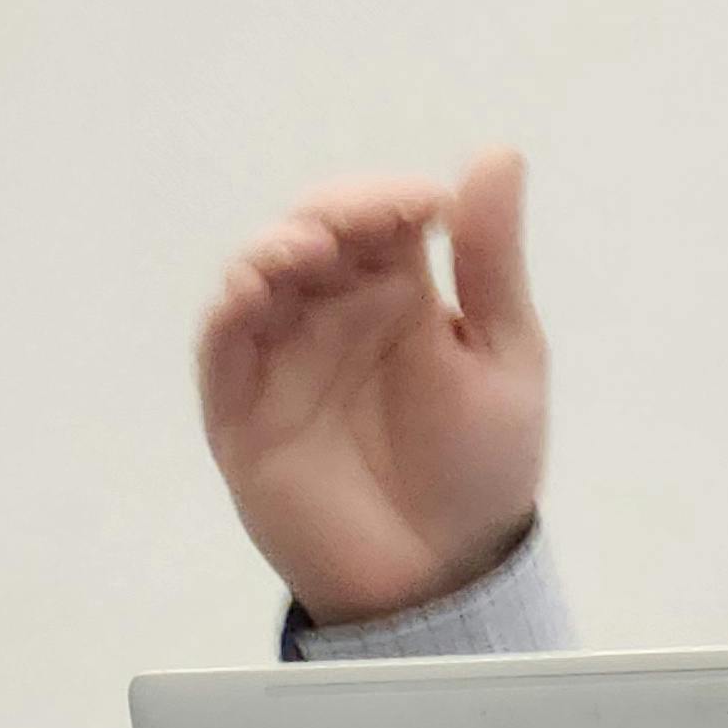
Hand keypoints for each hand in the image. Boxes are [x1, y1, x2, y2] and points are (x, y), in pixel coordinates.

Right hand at [195, 146, 548, 624]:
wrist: (443, 572)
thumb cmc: (480, 465)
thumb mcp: (505, 355)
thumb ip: (492, 261)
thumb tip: (497, 155)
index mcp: (398, 293)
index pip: (377, 218)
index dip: (389, 200)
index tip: (426, 205)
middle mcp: (332, 312)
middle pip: (311, 234)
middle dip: (331, 215)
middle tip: (358, 223)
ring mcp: (282, 357)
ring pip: (257, 278)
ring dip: (274, 250)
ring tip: (307, 249)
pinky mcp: (242, 408)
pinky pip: (222, 347)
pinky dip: (231, 312)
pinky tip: (255, 292)